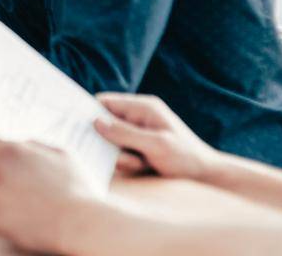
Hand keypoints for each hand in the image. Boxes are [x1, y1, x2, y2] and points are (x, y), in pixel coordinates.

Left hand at [0, 139, 102, 253]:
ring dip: (7, 199)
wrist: (79, 224)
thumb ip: (34, 146)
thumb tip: (20, 145)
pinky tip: (28, 219)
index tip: (4, 164)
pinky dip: (6, 218)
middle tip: (32, 190)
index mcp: (11, 152)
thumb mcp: (60, 155)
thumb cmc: (75, 189)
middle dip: (7, 179)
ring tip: (35, 207)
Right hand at [94, 93, 223, 179]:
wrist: (206, 179)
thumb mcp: (156, 144)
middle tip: (126, 153)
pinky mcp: (136, 151)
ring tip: (143, 163)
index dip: (89, 112)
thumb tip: (95, 122)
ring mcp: (136, 135)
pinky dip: (127, 165)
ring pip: (110, 144)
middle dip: (109, 142)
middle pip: (104, 124)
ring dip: (121, 157)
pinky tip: (145, 168)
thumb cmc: (185, 158)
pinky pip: (118, 157)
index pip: (105, 102)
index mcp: (143, 108)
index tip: (75, 125)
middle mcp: (137, 119)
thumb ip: (125, 133)